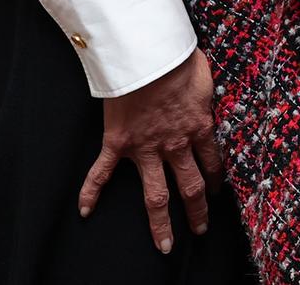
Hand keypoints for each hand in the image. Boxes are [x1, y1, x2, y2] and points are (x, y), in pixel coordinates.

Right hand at [78, 51, 224, 252]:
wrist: (147, 53)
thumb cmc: (176, 58)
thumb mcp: (204, 76)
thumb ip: (205, 94)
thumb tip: (205, 95)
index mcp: (198, 127)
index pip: (211, 162)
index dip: (214, 179)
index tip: (215, 192)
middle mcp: (175, 145)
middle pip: (189, 187)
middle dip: (197, 211)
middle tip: (200, 229)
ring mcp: (146, 148)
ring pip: (156, 195)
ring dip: (161, 222)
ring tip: (165, 245)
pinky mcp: (119, 143)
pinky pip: (103, 173)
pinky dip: (91, 192)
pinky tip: (85, 210)